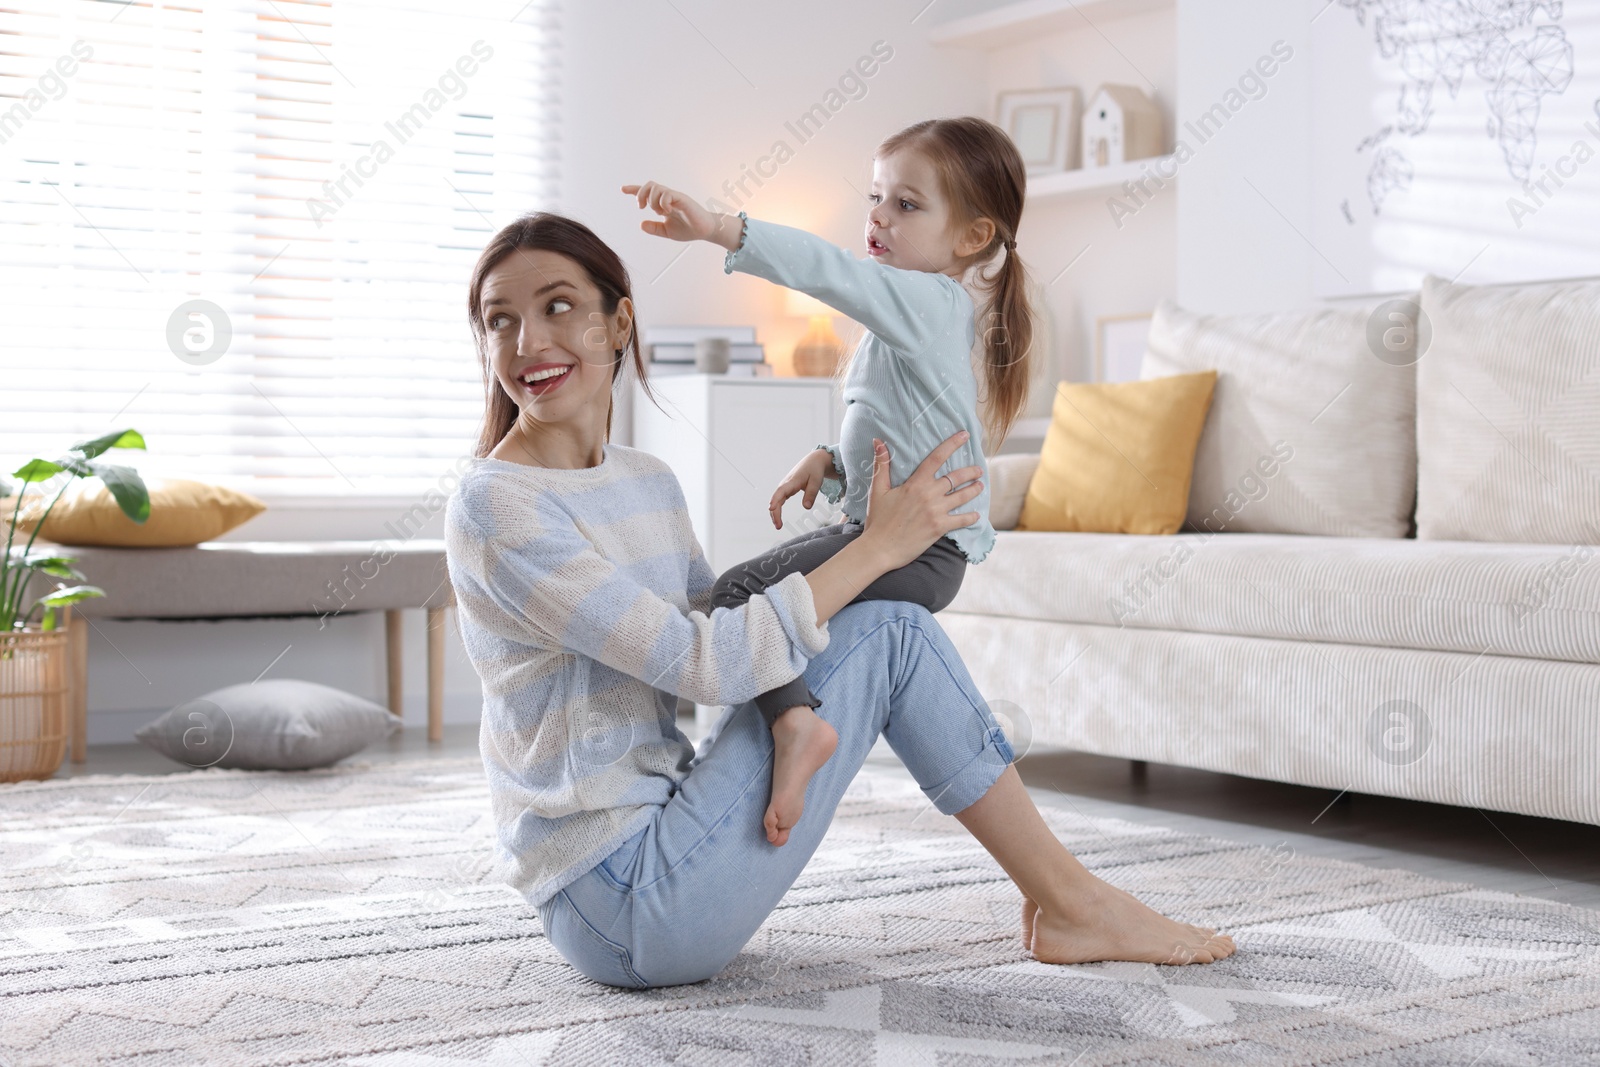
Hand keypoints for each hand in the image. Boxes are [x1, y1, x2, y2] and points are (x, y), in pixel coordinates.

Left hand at [621, 182, 738, 247]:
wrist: (705, 230)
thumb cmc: (688, 229)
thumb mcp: (666, 231)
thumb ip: (654, 228)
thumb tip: (641, 224)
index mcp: (663, 203)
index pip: (646, 192)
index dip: (633, 189)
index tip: (622, 189)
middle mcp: (668, 197)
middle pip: (649, 185)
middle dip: (640, 194)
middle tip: (641, 207)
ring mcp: (675, 197)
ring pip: (656, 188)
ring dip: (652, 200)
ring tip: (660, 212)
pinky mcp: (682, 199)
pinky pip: (667, 194)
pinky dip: (663, 202)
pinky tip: (667, 212)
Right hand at [768, 449, 838, 529]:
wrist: (814, 461)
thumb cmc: (815, 469)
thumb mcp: (816, 481)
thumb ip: (811, 494)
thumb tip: (806, 507)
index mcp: (792, 481)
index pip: (781, 492)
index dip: (775, 501)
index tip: (771, 509)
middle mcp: (785, 484)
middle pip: (776, 499)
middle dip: (775, 513)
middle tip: (778, 526)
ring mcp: (785, 487)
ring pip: (776, 501)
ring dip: (775, 513)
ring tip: (778, 526)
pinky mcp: (787, 489)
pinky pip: (779, 500)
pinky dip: (778, 509)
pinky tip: (778, 518)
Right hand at [859, 432, 982, 569]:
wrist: (880, 548)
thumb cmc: (878, 519)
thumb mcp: (877, 490)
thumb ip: (881, 465)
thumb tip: (878, 441)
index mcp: (915, 483)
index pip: (937, 457)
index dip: (952, 444)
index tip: (965, 435)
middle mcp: (929, 494)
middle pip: (955, 477)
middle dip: (970, 472)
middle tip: (978, 469)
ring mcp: (936, 511)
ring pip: (962, 496)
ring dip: (974, 490)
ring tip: (980, 486)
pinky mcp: (940, 527)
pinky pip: (961, 520)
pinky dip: (971, 517)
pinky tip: (976, 515)